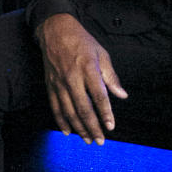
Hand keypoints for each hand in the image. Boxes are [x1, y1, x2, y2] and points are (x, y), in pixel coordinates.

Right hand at [35, 13, 127, 143]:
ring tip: (88, 140)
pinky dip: (61, 121)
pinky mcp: (50, 85)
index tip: (111, 126)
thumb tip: (122, 95)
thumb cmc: (82, 42)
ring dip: (79, 128)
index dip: (105, 113)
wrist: (55, 31)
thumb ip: (111, 77)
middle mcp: (72, 77)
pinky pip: (55, 107)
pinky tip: (68, 132)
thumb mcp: (101, 54)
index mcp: (88, 68)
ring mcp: (59, 83)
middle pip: (83, 108)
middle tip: (100, 140)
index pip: (99, 96)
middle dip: (92, 127)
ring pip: (69, 111)